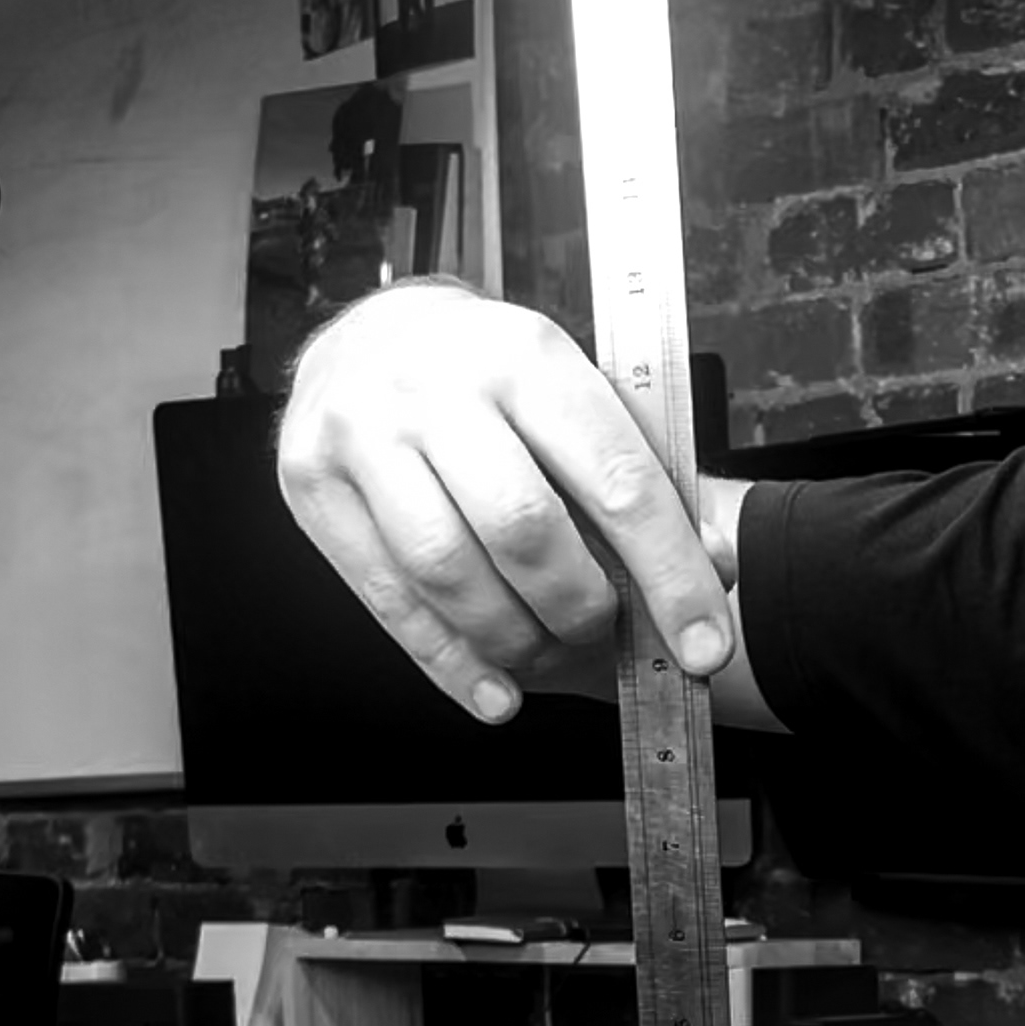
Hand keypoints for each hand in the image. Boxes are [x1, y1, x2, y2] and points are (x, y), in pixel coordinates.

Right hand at [275, 283, 735, 723]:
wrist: (367, 336)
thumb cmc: (487, 381)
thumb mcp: (572, 395)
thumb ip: (639, 476)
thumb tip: (711, 568)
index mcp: (527, 356)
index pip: (615, 479)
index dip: (669, 574)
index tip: (704, 644)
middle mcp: (437, 388)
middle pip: (523, 529)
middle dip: (580, 607)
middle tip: (603, 632)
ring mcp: (363, 433)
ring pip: (446, 570)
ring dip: (513, 639)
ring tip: (545, 654)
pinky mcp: (313, 485)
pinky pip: (387, 598)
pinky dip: (448, 661)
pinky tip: (493, 688)